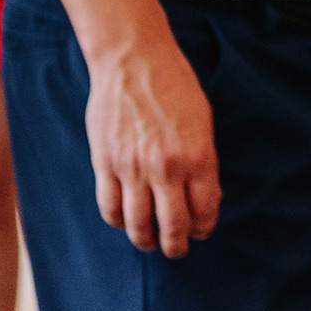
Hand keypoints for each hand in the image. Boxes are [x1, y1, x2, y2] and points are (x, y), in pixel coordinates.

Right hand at [85, 36, 220, 257]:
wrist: (133, 62)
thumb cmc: (175, 87)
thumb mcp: (203, 122)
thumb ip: (204, 161)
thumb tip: (205, 197)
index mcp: (197, 156)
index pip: (204, 209)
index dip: (205, 226)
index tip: (202, 230)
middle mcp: (166, 167)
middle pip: (172, 225)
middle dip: (177, 244)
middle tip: (178, 249)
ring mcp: (132, 168)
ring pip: (137, 224)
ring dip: (146, 240)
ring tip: (150, 242)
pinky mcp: (105, 163)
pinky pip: (109, 206)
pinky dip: (118, 221)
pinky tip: (126, 220)